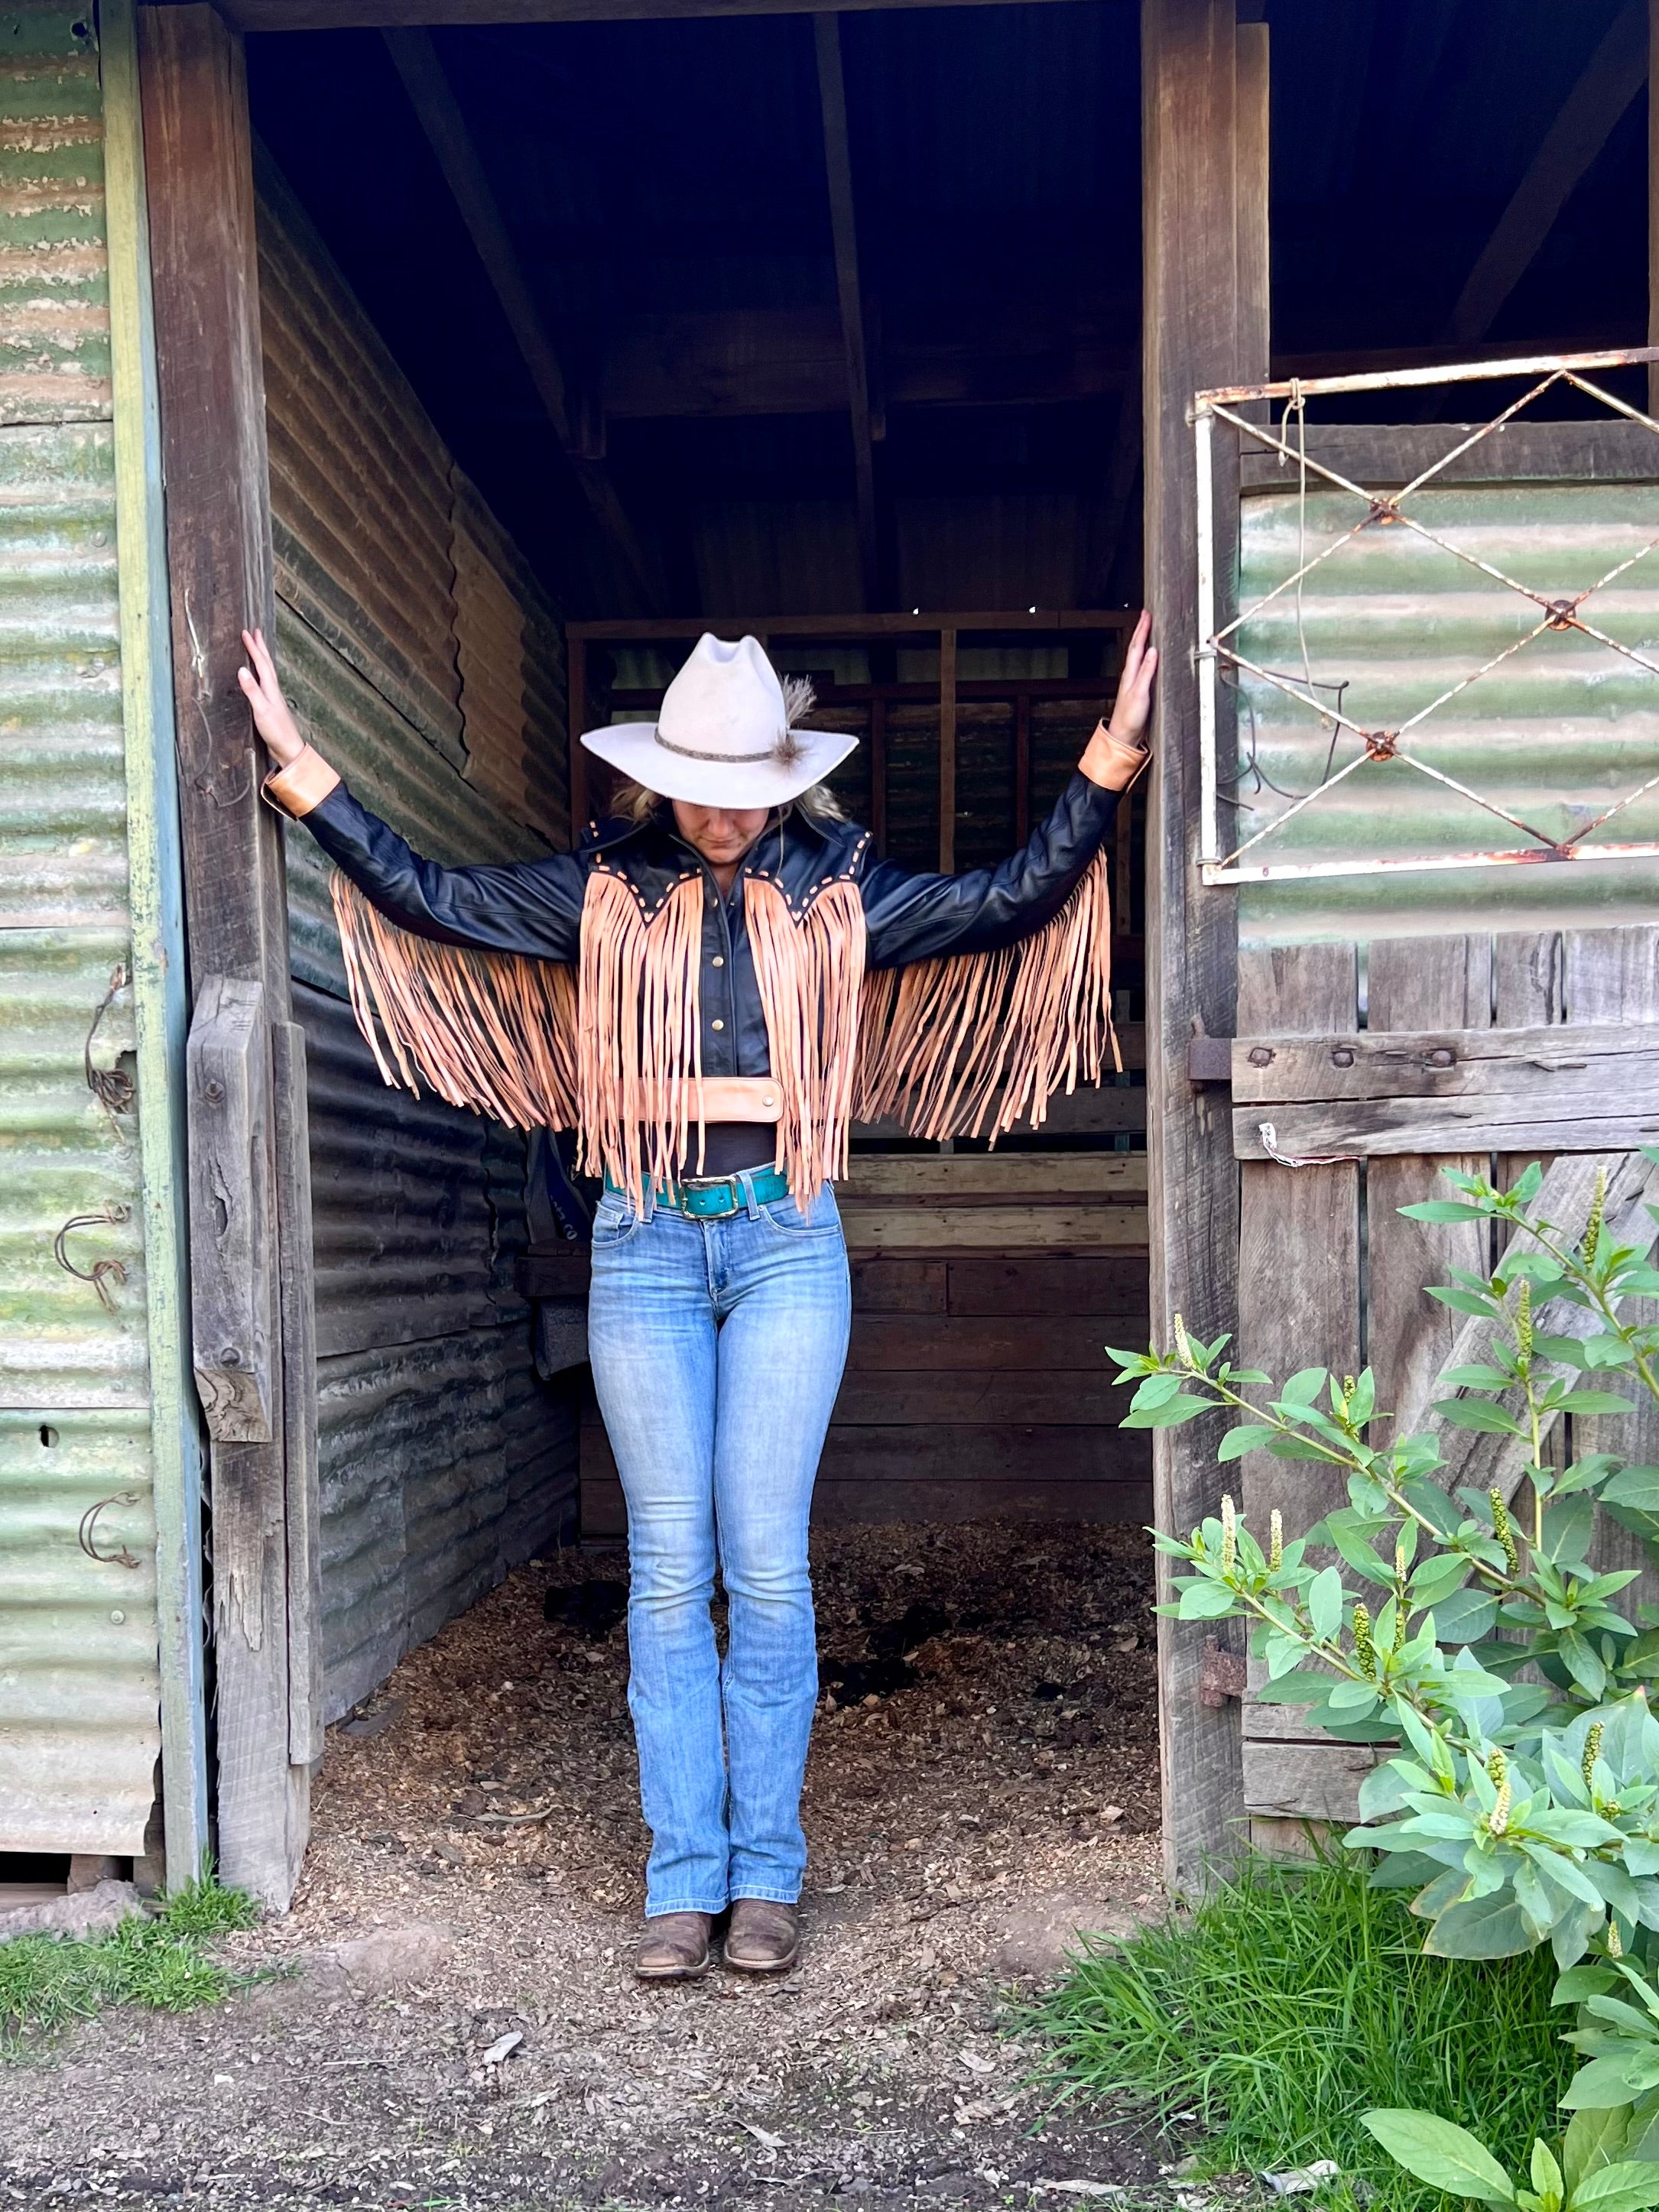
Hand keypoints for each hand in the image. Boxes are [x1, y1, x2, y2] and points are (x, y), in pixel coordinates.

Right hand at [237, 626, 305, 769]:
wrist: (288, 749)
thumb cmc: (276, 731)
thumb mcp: (261, 710)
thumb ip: (251, 690)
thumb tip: (242, 669)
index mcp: (271, 689)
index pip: (261, 663)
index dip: (253, 647)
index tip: (246, 632)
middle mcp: (273, 690)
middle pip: (267, 664)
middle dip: (260, 647)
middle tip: (255, 632)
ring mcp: (273, 697)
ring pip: (267, 672)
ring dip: (262, 658)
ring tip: (257, 648)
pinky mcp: (271, 706)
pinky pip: (265, 682)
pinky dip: (261, 673)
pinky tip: (259, 677)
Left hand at [1106, 607, 1155, 750]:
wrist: (1125, 735)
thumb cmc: (1130, 717)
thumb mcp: (1140, 692)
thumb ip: (1146, 672)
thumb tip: (1153, 651)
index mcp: (1131, 673)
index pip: (1137, 646)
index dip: (1142, 629)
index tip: (1147, 614)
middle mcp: (1131, 674)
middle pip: (1137, 647)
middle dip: (1142, 630)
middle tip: (1147, 615)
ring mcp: (1135, 681)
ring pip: (1139, 655)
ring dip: (1143, 641)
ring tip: (1148, 629)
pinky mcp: (1140, 688)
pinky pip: (1144, 665)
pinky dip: (1147, 655)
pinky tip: (1151, 656)